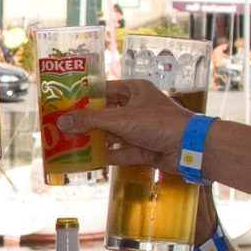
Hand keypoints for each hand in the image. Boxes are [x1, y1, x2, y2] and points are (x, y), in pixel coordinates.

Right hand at [62, 78, 196, 166]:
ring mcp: (141, 129)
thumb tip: (62, 121)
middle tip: (63, 127)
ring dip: (95, 140)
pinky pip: (121, 151)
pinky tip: (88, 160)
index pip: (104, 90)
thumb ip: (90, 120)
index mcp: (135, 90)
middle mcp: (138, 107)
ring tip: (70, 144)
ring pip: (113, 134)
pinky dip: (107, 155)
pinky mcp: (144, 148)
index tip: (65, 105)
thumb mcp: (120, 119)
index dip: (85, 98)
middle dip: (87, 122)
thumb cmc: (158, 123)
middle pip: (107, 114)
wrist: (188, 148)